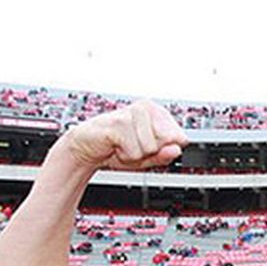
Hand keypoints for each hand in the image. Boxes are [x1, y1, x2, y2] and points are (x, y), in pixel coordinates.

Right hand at [61, 100, 186, 170]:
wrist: (87, 148)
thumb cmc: (117, 148)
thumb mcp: (147, 157)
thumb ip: (164, 155)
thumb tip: (177, 149)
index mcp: (158, 112)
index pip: (180, 138)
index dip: (165, 150)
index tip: (149, 147)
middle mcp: (147, 108)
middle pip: (167, 143)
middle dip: (150, 153)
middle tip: (133, 147)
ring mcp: (133, 113)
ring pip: (151, 148)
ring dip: (135, 155)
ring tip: (123, 146)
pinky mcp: (119, 123)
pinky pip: (135, 151)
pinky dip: (125, 156)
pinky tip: (115, 146)